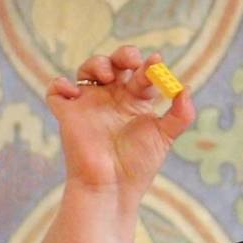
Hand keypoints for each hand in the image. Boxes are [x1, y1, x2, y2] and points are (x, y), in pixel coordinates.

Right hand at [47, 46, 194, 195]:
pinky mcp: (68, 114)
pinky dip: (61, 85)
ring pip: (87, 70)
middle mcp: (111, 99)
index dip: (148, 65)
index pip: (141, 73)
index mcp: (134, 101)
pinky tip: (75, 93)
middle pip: (114, 63)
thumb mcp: (165, 136)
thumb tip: (186, 87)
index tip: (155, 64)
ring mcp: (89, 104)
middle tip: (131, 61)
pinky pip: (56, 91)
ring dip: (96, 63)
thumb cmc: (138, 164)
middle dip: (123, 55)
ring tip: (107, 76)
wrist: (112, 187)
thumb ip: (180, 114)